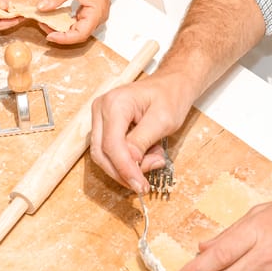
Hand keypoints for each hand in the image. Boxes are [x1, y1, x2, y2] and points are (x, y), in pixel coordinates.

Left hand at [36, 0, 114, 44]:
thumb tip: (42, 7)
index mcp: (97, 13)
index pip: (80, 34)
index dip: (64, 38)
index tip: (50, 36)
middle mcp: (97, 16)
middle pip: (78, 34)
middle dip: (60, 34)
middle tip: (44, 27)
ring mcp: (93, 14)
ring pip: (76, 28)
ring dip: (61, 28)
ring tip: (46, 22)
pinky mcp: (88, 9)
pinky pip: (76, 21)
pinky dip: (64, 21)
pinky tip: (54, 17)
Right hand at [90, 71, 195, 192]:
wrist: (171, 84)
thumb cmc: (170, 96)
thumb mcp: (162, 120)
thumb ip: (142, 141)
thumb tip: (129, 163)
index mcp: (115, 104)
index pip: (112, 145)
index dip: (125, 169)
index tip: (140, 186)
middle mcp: (101, 109)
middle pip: (102, 153)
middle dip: (124, 171)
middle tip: (147, 180)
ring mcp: (100, 117)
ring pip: (104, 155)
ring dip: (127, 166)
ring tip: (154, 158)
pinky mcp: (105, 125)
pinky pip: (110, 150)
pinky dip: (127, 159)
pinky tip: (147, 152)